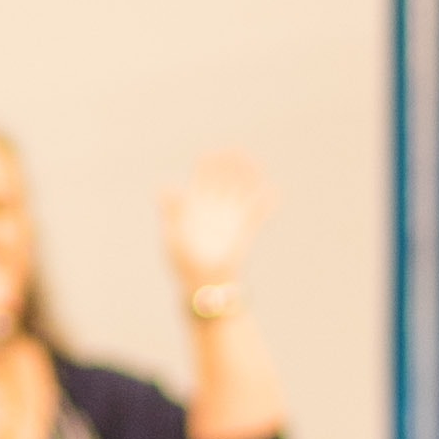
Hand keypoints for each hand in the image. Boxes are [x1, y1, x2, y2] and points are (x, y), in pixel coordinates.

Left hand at [164, 149, 262, 296]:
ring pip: (241, 193)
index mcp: (194, 206)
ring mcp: (229, 219)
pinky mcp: (243, 233)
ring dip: (249, 179)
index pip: (203, 178)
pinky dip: (265, 204)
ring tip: (256, 165)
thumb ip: (171, 211)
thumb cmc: (183, 263)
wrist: (202, 285)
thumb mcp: (172, 235)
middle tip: (239, 152)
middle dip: (232, 166)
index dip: (209, 164)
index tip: (214, 153)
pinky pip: (256, 215)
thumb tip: (165, 186)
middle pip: (225, 181)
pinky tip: (274, 193)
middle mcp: (213, 209)